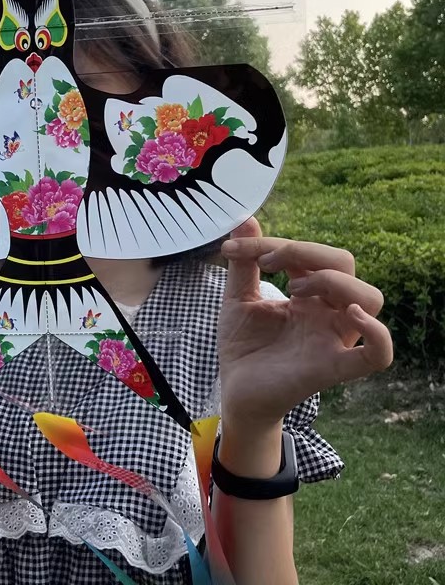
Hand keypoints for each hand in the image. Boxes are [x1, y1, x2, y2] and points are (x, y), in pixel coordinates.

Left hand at [217, 218, 392, 429]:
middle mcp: (326, 311)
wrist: (234, 390)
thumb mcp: (237, 298)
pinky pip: (377, 355)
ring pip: (368, 297)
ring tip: (294, 290)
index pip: (309, 254)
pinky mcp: (332, 367)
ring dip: (333, 281)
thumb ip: (244, 263)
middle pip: (344, 264)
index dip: (273, 243)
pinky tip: (349, 315)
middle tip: (268, 263)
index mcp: (308, 293)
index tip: (232, 250)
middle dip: (306, 252)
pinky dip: (377, 334)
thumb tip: (244, 220)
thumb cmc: (243, 345)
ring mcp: (333, 338)